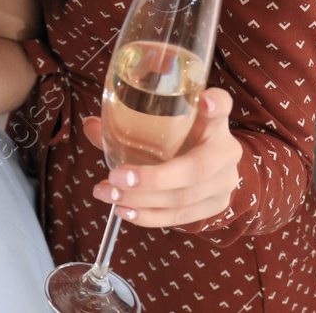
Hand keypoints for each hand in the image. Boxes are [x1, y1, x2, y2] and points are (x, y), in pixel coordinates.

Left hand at [80, 87, 244, 227]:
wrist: (215, 168)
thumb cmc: (184, 139)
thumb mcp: (167, 125)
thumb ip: (130, 122)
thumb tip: (90, 125)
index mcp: (214, 122)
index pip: (222, 106)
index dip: (216, 104)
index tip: (205, 99)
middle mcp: (225, 151)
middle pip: (196, 169)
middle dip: (153, 178)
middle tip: (116, 177)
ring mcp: (224, 183)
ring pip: (184, 198)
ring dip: (142, 200)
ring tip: (110, 195)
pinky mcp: (215, 207)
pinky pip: (181, 217)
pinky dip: (150, 216)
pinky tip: (124, 211)